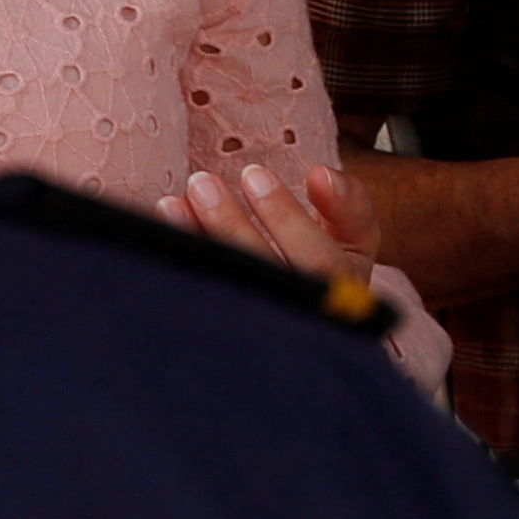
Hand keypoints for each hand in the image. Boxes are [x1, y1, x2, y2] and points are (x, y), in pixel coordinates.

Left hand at [165, 157, 458, 400]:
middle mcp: (305, 320)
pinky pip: (201, 306)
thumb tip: (320, 176)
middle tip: (203, 183)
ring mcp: (264, 335)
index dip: (287, 219)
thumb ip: (346, 203)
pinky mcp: (229, 343)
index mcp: (341, 290)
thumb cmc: (322, 266)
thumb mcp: (352, 236)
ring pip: (232, 297)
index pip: (320, 260)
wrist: (302, 327)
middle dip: (233, 229)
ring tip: (176, 202)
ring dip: (200, 245)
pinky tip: (166, 232)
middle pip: (270, 280)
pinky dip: (179, 268)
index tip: (253, 175)